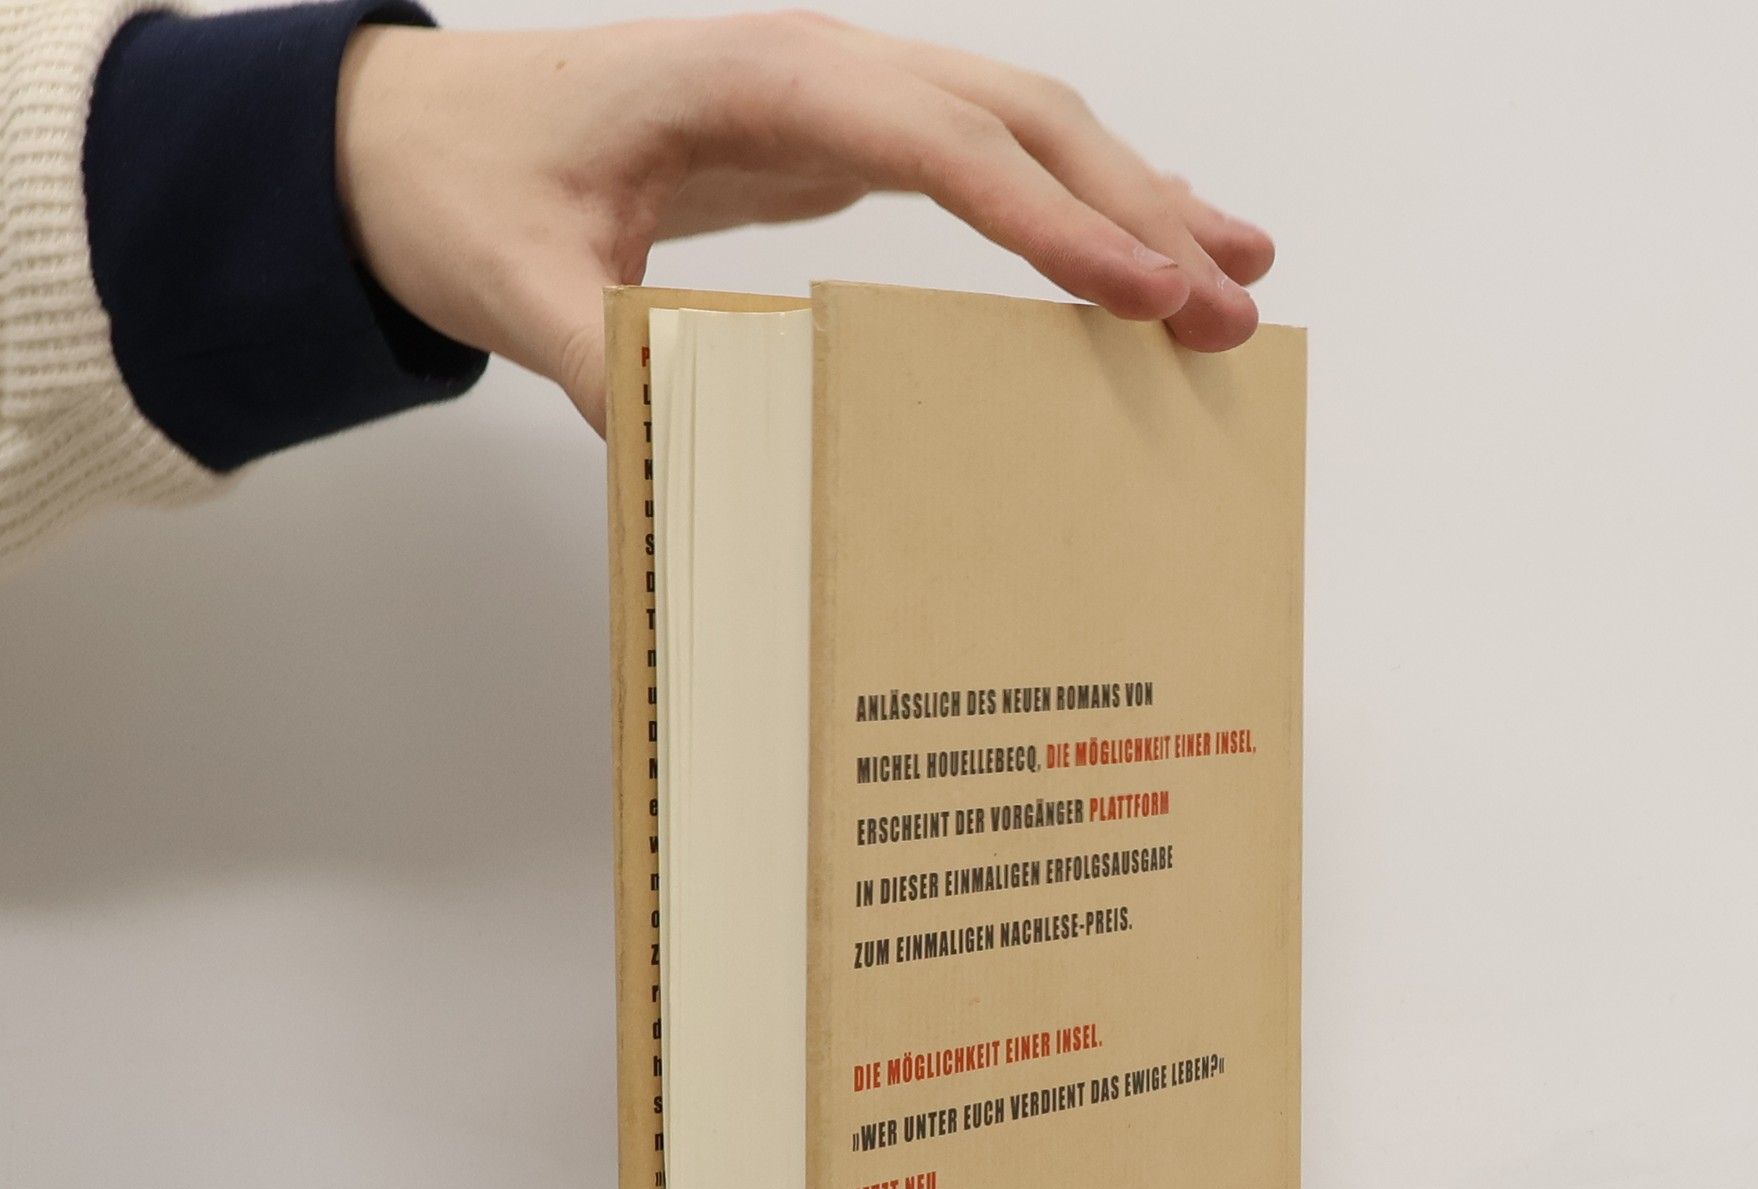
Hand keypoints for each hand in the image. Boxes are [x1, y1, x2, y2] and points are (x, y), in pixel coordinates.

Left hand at [335, 11, 1275, 429]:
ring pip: (1025, 128)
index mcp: (756, 80)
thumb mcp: (513, 283)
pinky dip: (1072, 199)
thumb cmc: (461, 183)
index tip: (1145, 286)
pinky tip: (1139, 243)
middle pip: (1022, 121)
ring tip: (1239, 271)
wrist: (414, 132)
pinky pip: (986, 158)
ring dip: (1136, 196)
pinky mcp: (841, 136)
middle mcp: (821, 67)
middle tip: (1231, 309)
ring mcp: (840, 93)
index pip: (945, 144)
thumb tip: (693, 449)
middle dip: (1138, 211)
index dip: (1053, 217)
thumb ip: (600, 357)